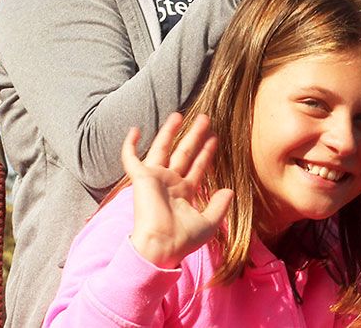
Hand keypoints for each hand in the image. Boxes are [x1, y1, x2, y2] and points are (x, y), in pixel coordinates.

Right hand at [122, 113, 233, 268]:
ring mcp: (155, 180)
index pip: (197, 167)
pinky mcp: (141, 179)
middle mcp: (170, 183)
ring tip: (180, 114)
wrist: (162, 245)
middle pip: (183, 153)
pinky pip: (131, 159)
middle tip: (205, 118)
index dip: (206, 153)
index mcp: (184, 193)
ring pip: (162, 149)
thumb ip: (220, 206)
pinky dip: (130, 145)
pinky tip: (135, 129)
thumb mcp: (209, 223)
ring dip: (170, 132)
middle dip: (194, 136)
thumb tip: (230, 190)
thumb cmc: (183, 239)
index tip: (215, 138)